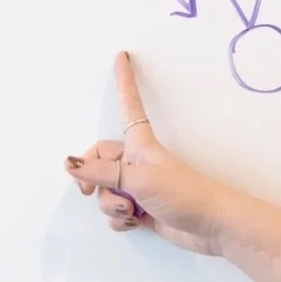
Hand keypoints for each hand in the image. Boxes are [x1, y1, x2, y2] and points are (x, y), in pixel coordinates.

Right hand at [64, 52, 232, 256]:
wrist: (211, 225)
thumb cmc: (182, 193)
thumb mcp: (137, 179)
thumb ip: (101, 172)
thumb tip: (69, 164)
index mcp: (140, 144)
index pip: (128, 105)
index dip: (125, 82)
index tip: (123, 56)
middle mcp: (137, 162)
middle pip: (99, 162)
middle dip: (94, 181)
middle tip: (91, 191)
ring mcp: (138, 186)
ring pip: (105, 192)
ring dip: (111, 205)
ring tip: (132, 210)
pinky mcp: (141, 209)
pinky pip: (115, 213)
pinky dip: (119, 220)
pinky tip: (136, 222)